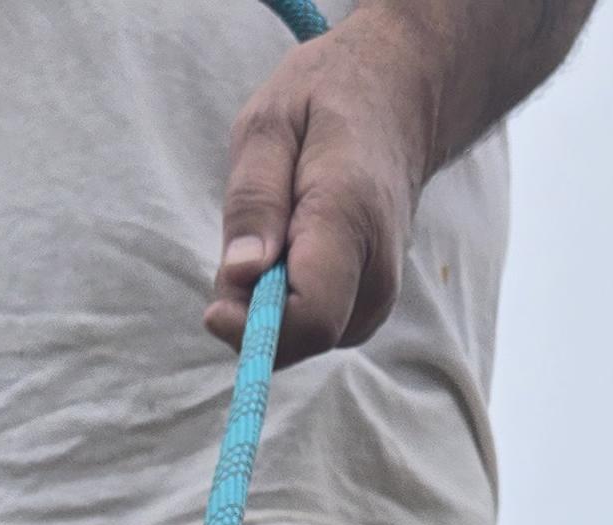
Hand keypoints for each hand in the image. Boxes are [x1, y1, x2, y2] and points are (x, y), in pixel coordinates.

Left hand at [204, 1, 444, 364]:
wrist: (399, 99)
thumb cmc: (327, 101)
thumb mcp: (270, 123)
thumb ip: (254, 198)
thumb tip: (241, 275)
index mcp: (351, 218)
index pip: (310, 316)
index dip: (255, 329)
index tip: (214, 310)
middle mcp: (377, 271)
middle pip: (301, 338)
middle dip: (252, 311)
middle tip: (246, 241)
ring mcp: (379, 296)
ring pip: (301, 338)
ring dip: (266, 303)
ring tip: (277, 229)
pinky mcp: (369, 307)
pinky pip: (310, 327)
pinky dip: (284, 300)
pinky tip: (291, 247)